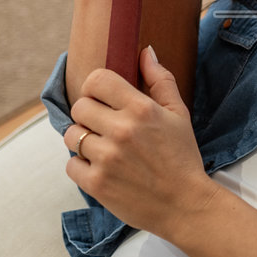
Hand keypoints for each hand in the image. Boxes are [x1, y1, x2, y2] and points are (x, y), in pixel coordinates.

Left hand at [65, 46, 218, 238]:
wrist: (186, 205)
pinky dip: (81, 167)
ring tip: (102, 149)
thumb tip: (145, 52)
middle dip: (88, 115)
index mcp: (141, 109)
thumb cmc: (182, 157)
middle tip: (103, 127)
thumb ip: (160, 80)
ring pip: (71, 136)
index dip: (96, 88)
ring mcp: (107, 158)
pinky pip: (70, 165)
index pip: (97, 80)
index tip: (102, 100)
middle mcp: (121, 131)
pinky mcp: (97, 184)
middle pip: (79, 107)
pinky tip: (101, 169)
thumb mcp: (179, 114)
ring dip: (82, 141)